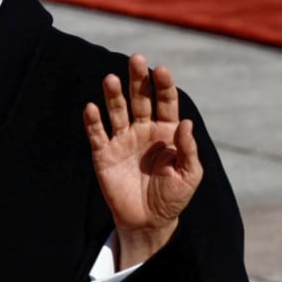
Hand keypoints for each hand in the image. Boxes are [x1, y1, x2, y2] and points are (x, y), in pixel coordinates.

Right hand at [83, 53, 201, 269]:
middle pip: (140, 98)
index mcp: (166, 130)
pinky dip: (94, 122)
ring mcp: (123, 140)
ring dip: (114, 95)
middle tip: (136, 59)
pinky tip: (92, 108)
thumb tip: (186, 122)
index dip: (164, 85)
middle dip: (138, 79)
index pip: (165, 101)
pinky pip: (97, 134)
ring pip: (117, 111)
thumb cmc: (173, 197)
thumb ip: (188, 150)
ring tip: (111, 79)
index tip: (162, 70)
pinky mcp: (104, 155)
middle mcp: (143, 129)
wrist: (149, 222)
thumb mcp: (190, 176)